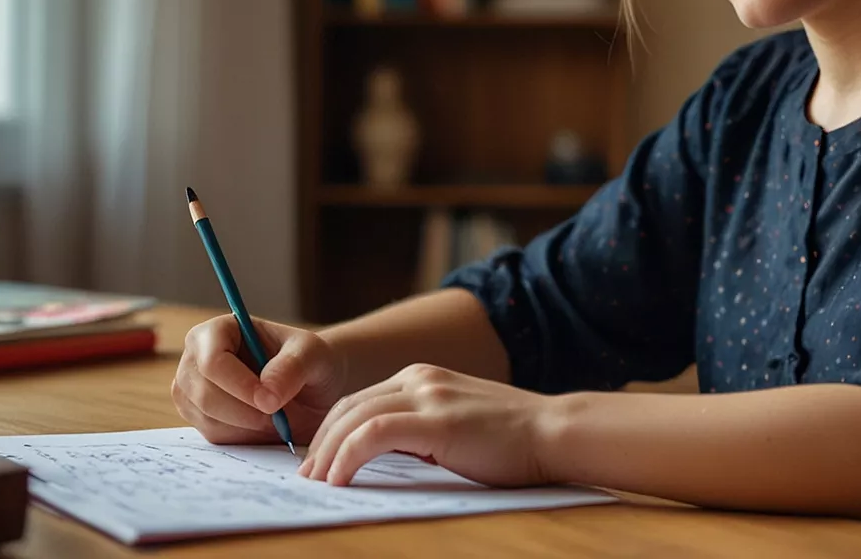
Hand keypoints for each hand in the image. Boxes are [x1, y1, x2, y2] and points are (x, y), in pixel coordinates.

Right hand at [172, 314, 345, 444]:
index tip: (271, 401)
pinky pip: (215, 437)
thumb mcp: (313, 354)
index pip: (211, 361)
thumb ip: (293, 366)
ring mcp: (194, 391)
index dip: (239, 384)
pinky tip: (266, 425)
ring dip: (248, 426)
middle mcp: (197, 359)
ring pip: (208, 419)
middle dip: (247, 411)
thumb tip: (266, 395)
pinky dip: (245, 438)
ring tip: (277, 416)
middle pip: (204, 394)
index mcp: (218, 331)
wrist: (314, 390)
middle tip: (280, 414)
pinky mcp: (200, 418)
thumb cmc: (310, 361)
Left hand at [298, 363, 557, 487]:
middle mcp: (420, 378)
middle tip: (306, 476)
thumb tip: (381, 459)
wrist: (554, 433)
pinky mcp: (436, 419)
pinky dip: (348, 456)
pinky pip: (374, 434)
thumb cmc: (513, 441)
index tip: (317, 463)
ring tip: (316, 482)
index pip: (358, 401)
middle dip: (319, 443)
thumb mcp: (455, 428)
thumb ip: (421, 433)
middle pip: (347, 406)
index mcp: (423, 378)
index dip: (330, 433)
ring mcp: (428, 395)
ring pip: (354, 417)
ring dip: (327, 452)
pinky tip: (339, 479)